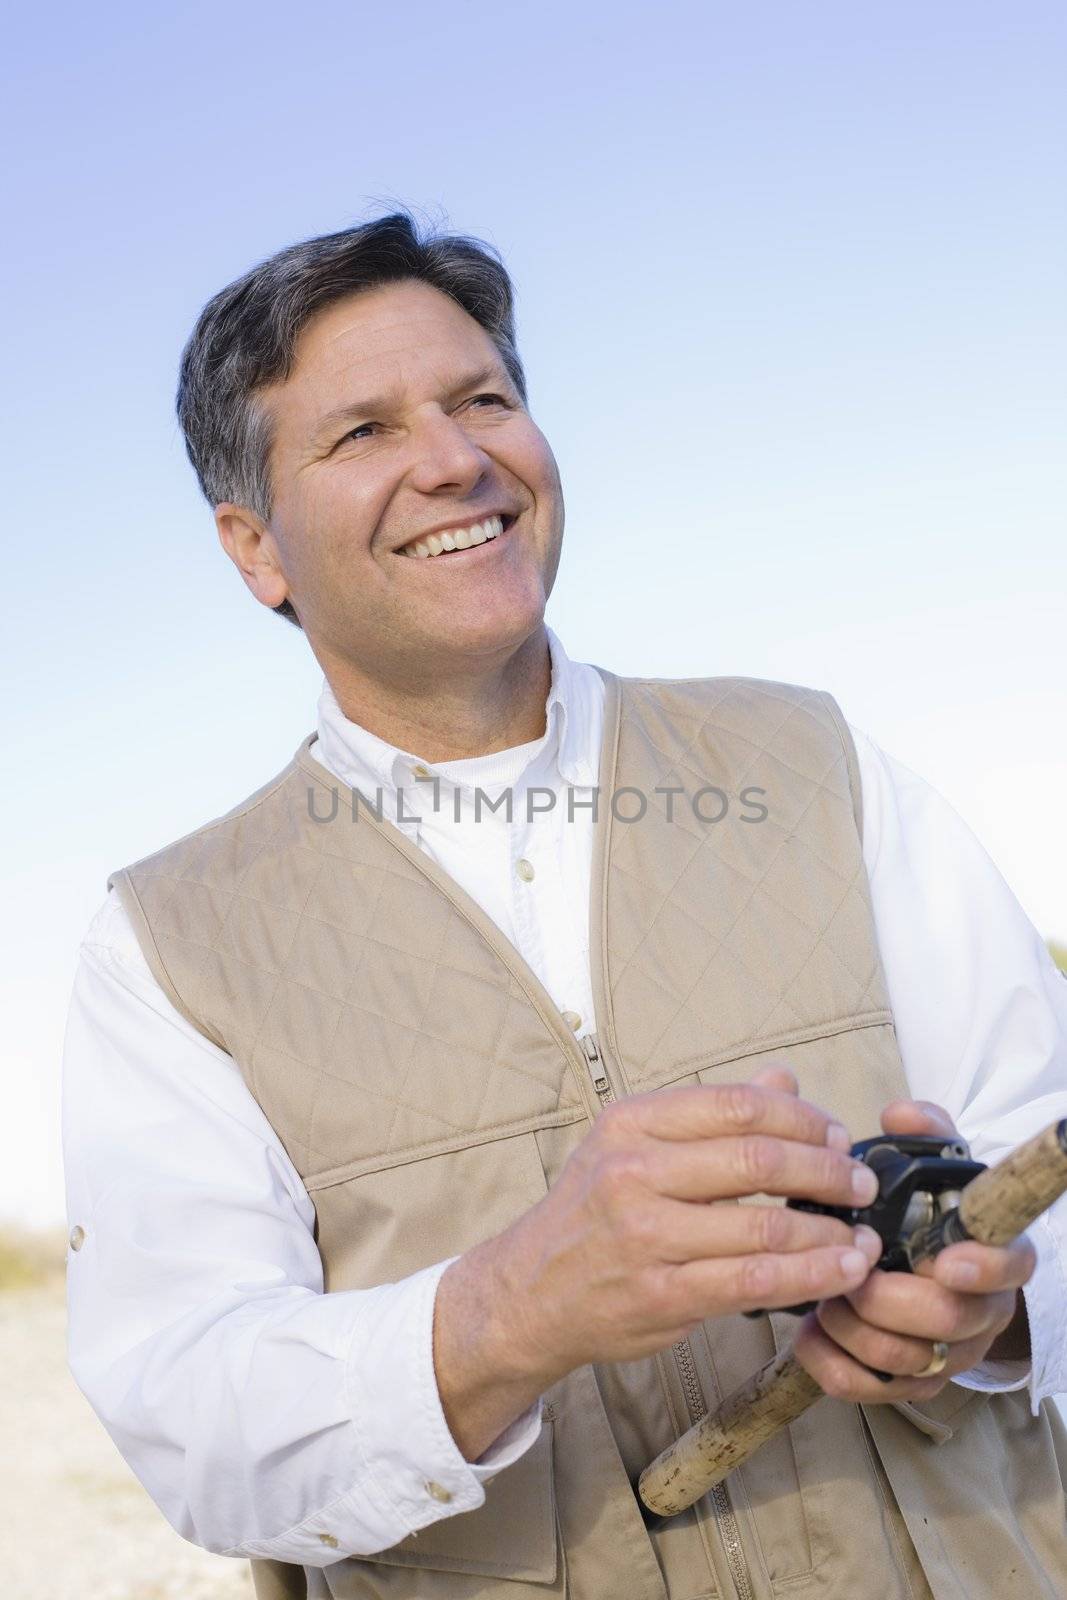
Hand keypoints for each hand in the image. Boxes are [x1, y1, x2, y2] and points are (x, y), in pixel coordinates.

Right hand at [435, 1064, 885, 1458]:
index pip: (737, 1105)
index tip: (838, 1136)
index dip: (802, 1118)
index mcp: (632, 1124)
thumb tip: (783, 1078)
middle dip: (828, 1172)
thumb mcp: (632, 1146)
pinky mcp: (664, 1294)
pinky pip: (757, 1282)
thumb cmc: (591, 1214)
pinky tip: (842, 1272)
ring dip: (830, 1232)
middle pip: (758, 1160)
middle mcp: (635, 1172)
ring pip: (766, 1227)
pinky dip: (812, 1276)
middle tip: (862, 1185)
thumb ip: (710, 1115)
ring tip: (863, 1235)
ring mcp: (648, 1236)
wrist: (528, 1292)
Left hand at [793, 1099, 1034, 1403]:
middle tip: (847, 1272)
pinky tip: (809, 1334)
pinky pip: (870, 1390)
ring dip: (854, 1330)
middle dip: (889, 1299)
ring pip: (906, 1361)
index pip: (1010, 1265)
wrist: (927, 1271)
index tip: (947, 1260)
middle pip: (948, 1321)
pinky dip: (833, 1364)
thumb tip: (900, 1112)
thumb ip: (923, 1134)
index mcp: (996, 1254)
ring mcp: (947, 1354)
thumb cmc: (927, 1214)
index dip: (984, 1267)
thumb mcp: (933, 1166)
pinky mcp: (909, 1384)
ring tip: (820, 1298)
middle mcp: (981, 1311)